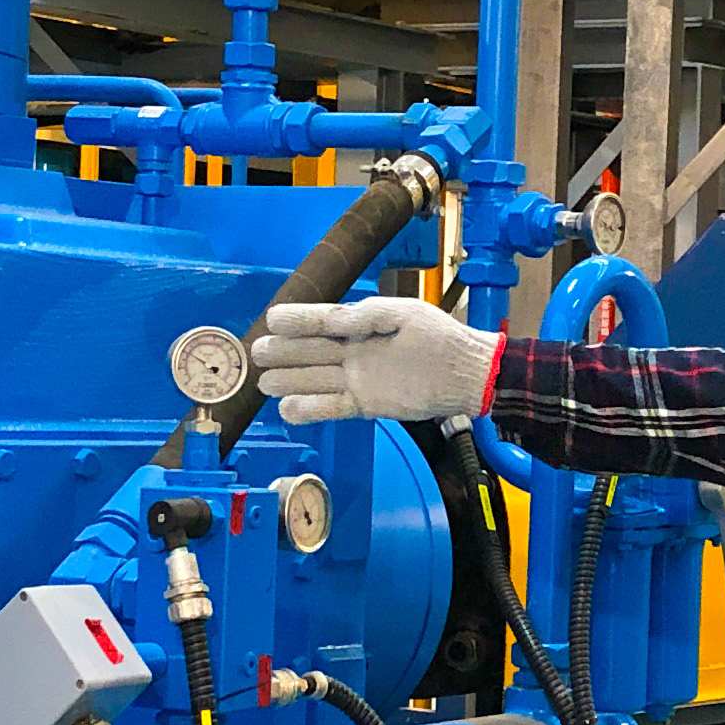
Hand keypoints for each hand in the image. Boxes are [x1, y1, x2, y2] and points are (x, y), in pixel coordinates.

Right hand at [251, 297, 501, 426]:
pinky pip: (332, 407)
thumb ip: (368, 316)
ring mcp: (359, 380)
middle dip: (285, 352)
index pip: (322, 321)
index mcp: (363, 324)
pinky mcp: (367, 404)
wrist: (467, 373)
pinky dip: (310, 409)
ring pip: (316, 380)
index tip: (273, 319)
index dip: (298, 320)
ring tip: (264, 381)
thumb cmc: (441, 337)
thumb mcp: (405, 315)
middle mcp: (355, 352)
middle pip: (311, 352)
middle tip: (258, 352)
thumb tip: (337, 318)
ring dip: (290, 380)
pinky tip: (287, 408)